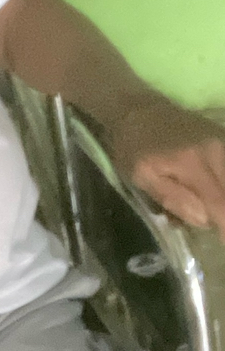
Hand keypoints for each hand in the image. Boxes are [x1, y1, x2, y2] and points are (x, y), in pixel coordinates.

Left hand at [108, 92, 224, 236]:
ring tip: (210, 212)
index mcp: (193, 163)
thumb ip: (173, 198)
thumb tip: (204, 219)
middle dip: (223, 215)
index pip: (220, 203)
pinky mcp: (224, 137)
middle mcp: (217, 150)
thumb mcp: (141, 177)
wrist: (139, 108)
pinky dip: (221, 185)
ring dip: (221, 200)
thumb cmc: (134, 146)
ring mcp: (223, 141)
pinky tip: (211, 193)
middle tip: (215, 229)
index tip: (224, 242)